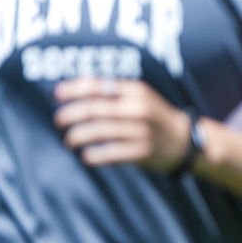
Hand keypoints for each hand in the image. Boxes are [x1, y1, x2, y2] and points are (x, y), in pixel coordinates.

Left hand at [54, 77, 190, 170]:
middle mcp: (139, 109)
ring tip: (69, 140)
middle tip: (58, 120)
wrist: (185, 140)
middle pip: (95, 109)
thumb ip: (112, 91)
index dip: (73, 89)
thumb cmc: (154, 116)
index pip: (98, 86)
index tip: (56, 95)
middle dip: (70, 114)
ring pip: (99, 132)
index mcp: (136, 91)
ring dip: (78, 136)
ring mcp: (142, 131)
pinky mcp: (143, 152)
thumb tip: (75, 86)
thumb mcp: (139, 96)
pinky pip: (111, 153)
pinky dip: (94, 155)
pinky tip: (86, 156)